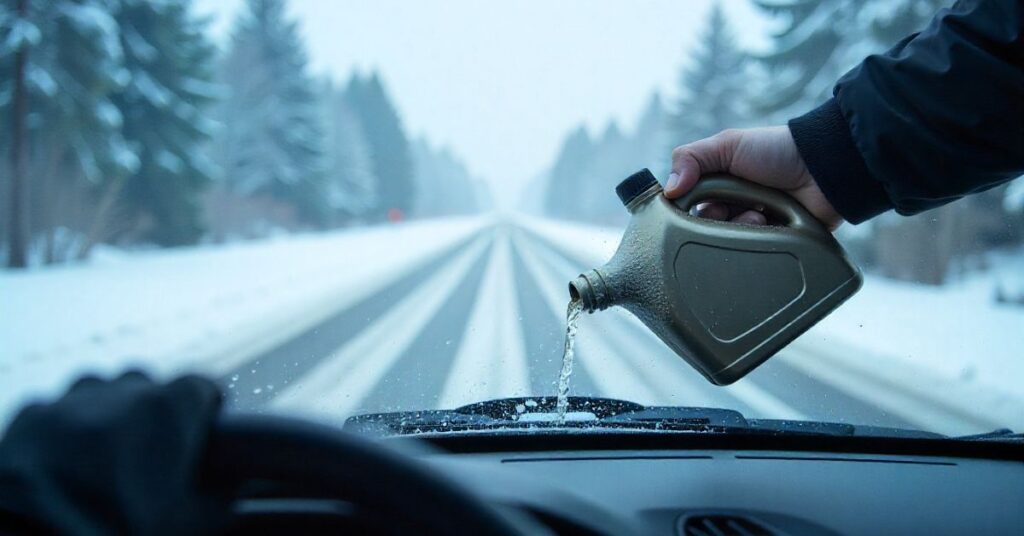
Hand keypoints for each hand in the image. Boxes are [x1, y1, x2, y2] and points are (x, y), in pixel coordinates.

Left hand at [0, 372, 226, 533]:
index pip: (204, 384)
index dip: (208, 406)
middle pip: (149, 385)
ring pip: (100, 390)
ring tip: (106, 456)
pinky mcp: (29, 416)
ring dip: (108, 412)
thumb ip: (223, 490)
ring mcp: (70, 399)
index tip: (206, 426)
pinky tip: (66, 463)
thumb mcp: (195, 521)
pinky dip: (64, 429)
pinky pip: (56, 410)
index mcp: (169, 408)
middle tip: (152, 453)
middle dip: (154, 411)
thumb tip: (230, 481)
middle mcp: (122, 390)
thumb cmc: (122, 531)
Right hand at [664, 126, 842, 230]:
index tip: (705, 205)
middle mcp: (735, 209)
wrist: (825, 167)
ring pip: (732, 245)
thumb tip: (668, 190)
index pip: (691, 210)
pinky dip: (762, 244)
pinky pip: (758, 257)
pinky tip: (772, 227)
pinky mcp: (777, 245)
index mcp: (719, 187)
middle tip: (731, 211)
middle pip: (709, 231)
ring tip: (760, 217)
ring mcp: (756, 228)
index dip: (693, 211)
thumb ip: (691, 157)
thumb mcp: (728, 144)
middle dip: (719, 222)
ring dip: (742, 231)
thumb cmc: (777, 150)